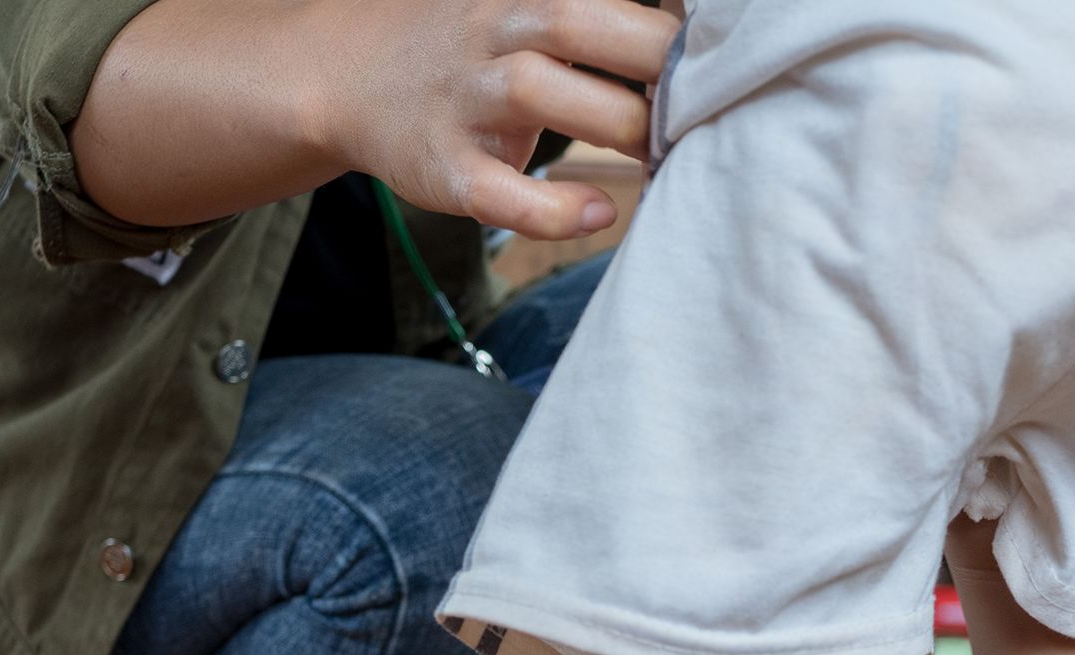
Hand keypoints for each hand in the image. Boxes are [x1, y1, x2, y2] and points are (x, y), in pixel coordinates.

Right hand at [304, 0, 678, 238]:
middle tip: (711, 106)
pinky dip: (551, 208)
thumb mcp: (527, 9)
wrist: (346, 76)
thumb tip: (704, 41)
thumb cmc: (474, 50)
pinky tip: (599, 214)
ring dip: (617, 124)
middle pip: (582, 24)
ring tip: (666, 157)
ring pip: (538, 94)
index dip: (673, 28)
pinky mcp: (442, 165)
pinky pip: (497, 190)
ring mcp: (463, 99)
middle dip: (657, 64)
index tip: (728, 57)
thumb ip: (600, 20)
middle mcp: (493, 33)